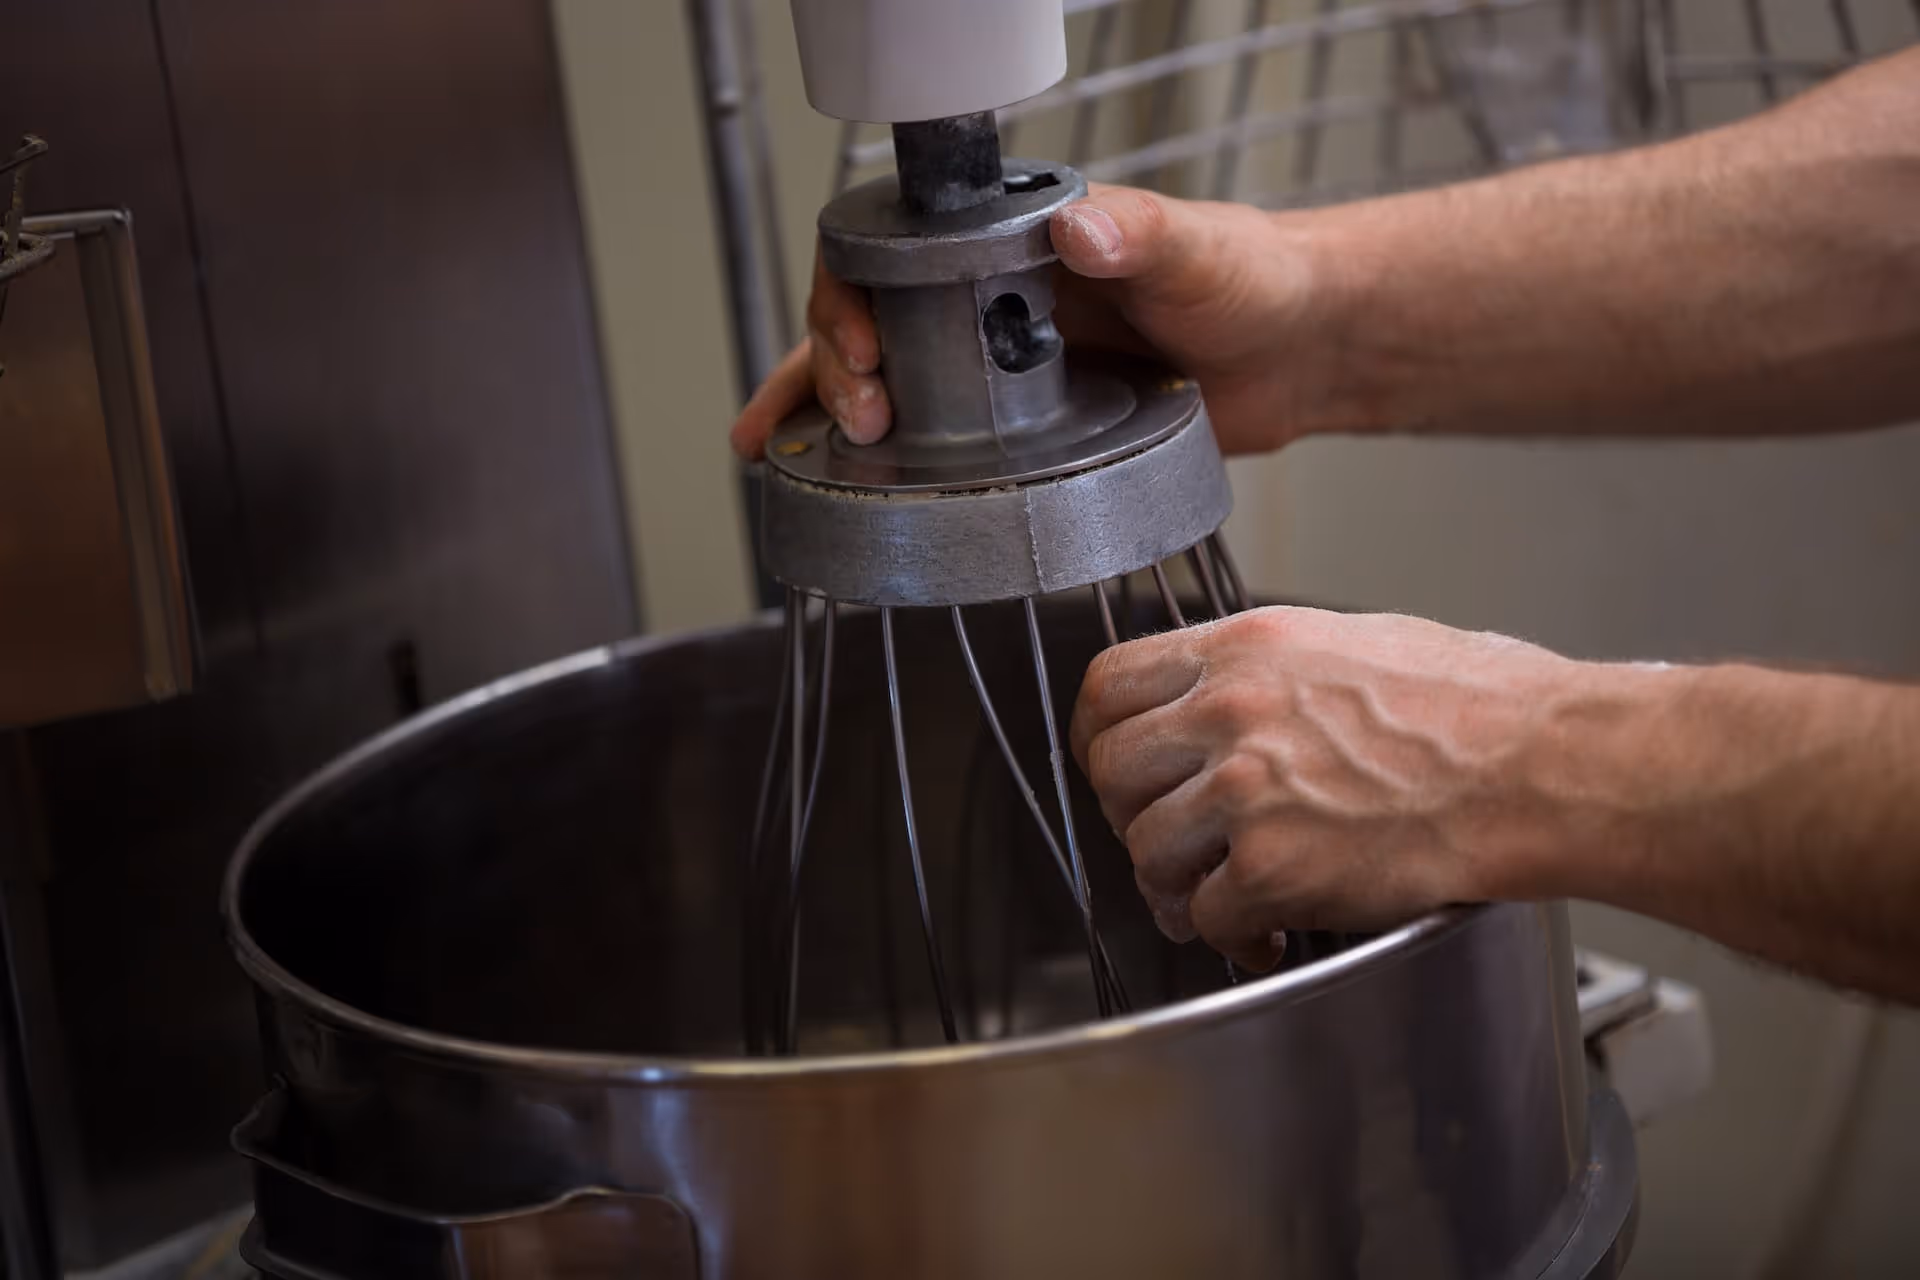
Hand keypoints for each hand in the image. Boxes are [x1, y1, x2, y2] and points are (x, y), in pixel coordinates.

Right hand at [729, 185, 1352, 460]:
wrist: (1299, 352)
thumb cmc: (1253, 280)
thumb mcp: (1197, 251)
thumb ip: (1143, 235)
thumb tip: (1080, 228)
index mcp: (1014, 243)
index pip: (894, 252)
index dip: (855, 296)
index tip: (865, 350)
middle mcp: (989, 300)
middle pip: (869, 321)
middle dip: (829, 368)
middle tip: (854, 421)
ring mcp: (998, 367)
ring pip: (885, 382)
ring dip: (824, 415)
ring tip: (780, 457)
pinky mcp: (1021, 428)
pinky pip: (935, 442)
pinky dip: (881, 466)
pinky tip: (838, 492)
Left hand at [1069, 607, 1625, 970]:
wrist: (1543, 766)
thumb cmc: (1482, 706)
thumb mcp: (1355, 641)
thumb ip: (1270, 670)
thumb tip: (1228, 697)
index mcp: (1247, 648)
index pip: (1109, 683)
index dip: (1099, 736)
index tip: (1114, 765)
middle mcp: (1231, 711)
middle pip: (1112, 771)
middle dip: (1130, 815)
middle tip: (1168, 838)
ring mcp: (1247, 790)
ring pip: (1146, 850)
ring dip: (1176, 883)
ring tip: (1218, 894)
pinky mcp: (1274, 866)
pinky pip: (1205, 915)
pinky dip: (1230, 936)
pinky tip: (1267, 930)